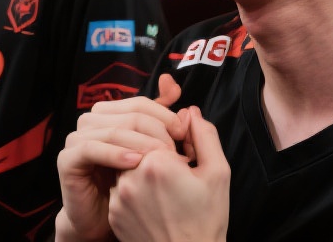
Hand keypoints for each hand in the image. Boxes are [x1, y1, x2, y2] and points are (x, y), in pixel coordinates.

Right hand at [55, 75, 186, 241]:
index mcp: (109, 113)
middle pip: (129, 115)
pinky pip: (92, 149)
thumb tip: (172, 82)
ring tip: (161, 160)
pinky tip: (135, 163)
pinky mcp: (67, 159)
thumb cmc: (128, 183)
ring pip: (114, 130)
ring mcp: (77, 138)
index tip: (184, 133)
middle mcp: (91, 121)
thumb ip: (159, 115)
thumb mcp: (148, 146)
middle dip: (157, 131)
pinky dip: (116, 154)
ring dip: (142, 144)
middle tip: (176, 152)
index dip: (165, 115)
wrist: (103, 218)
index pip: (140, 103)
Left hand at [108, 106, 229, 241]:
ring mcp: (119, 197)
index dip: (176, 145)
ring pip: (128, 166)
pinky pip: (120, 188)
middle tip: (178, 179)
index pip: (159, 133)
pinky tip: (154, 205)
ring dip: (143, 172)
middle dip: (158, 157)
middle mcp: (131, 177)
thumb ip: (205, 136)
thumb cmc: (207, 220)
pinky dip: (135, 191)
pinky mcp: (114, 213)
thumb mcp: (218, 173)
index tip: (188, 163)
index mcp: (157, 162)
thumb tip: (189, 112)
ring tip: (166, 193)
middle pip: (141, 147)